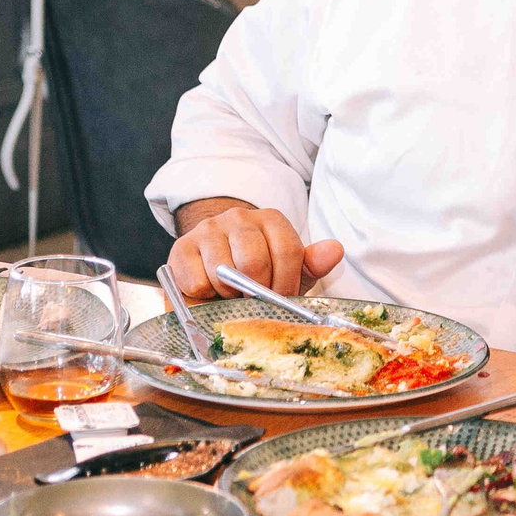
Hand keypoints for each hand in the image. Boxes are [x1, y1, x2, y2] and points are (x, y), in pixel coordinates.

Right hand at [167, 200, 344, 296]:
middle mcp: (239, 217)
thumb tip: (335, 250)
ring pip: (224, 271)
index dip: (286, 284)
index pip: (287, 251)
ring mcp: (208, 229)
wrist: (213, 275)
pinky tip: (208, 290)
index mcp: (271, 220)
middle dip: (256, 291)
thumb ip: (311, 264)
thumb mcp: (288, 272)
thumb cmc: (256, 276)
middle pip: (255, 261)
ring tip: (230, 293)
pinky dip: (204, 295)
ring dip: (229, 293)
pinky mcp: (180, 248)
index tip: (280, 298)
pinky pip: (197, 281)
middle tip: (252, 298)